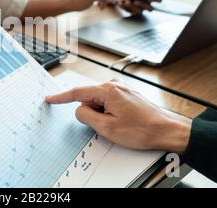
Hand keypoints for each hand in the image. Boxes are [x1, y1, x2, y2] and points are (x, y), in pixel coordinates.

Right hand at [46, 79, 191, 152]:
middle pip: (89, 100)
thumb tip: (79, 110)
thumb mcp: (106, 128)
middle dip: (92, 114)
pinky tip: (123, 123)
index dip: (61, 97)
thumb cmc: (142, 130)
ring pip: (99, 103)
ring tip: (120, 125)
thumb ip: (86, 116)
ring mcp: (122, 89)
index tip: (49, 99)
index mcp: (107, 90)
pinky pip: (109, 104)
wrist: (167, 130)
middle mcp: (114, 85)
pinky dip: (110, 114)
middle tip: (107, 126)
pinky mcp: (127, 95)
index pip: (77, 93)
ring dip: (103, 116)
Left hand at [118, 0, 160, 14]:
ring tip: (130, 2)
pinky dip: (126, 7)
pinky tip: (124, 3)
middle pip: (149, 8)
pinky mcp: (131, 12)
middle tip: (138, 1)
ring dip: (134, 7)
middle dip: (144, 5)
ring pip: (139, 11)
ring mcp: (139, 10)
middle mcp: (146, 6)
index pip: (158, 0)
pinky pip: (129, 11)